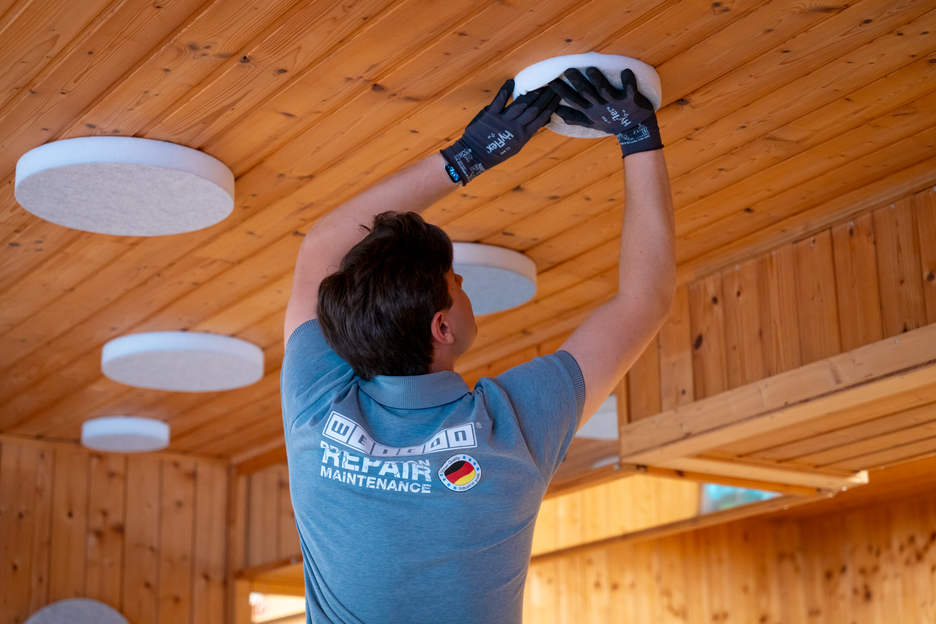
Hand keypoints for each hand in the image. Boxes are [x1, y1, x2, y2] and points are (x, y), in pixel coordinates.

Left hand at [441, 80, 558, 184]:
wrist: (475, 156)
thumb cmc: (496, 151)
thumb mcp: (516, 145)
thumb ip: (527, 131)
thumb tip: (542, 120)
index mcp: (523, 136)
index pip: (541, 118)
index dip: (550, 106)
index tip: (557, 96)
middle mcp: (515, 128)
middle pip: (534, 109)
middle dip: (545, 97)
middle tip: (553, 86)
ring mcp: (502, 120)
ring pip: (521, 104)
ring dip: (531, 93)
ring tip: (540, 85)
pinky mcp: (490, 114)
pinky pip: (499, 99)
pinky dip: (506, 89)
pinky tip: (512, 81)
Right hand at [548, 68, 662, 156]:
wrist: (634, 129)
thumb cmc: (610, 122)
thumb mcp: (590, 122)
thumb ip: (574, 116)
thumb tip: (556, 112)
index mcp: (590, 110)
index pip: (573, 100)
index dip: (562, 92)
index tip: (550, 81)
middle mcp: (601, 106)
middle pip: (586, 93)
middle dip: (578, 82)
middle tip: (569, 70)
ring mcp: (616, 103)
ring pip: (604, 91)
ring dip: (598, 80)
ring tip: (591, 69)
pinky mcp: (631, 100)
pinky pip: (629, 90)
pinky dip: (629, 82)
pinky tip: (626, 72)